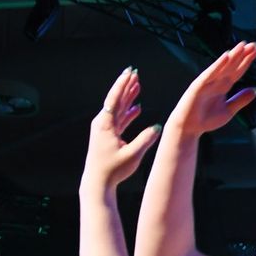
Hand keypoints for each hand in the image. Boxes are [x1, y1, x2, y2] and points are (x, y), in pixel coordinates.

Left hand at [83, 67, 162, 190]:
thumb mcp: (133, 155)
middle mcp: (103, 124)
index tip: (131, 72)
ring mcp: (105, 130)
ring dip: (128, 98)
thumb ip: (146, 140)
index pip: (115, 99)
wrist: (98, 183)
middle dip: (126, 86)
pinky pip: (120, 120)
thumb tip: (157, 127)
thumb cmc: (113, 170)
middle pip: (116, 100)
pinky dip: (128, 113)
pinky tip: (137, 108)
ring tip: (137, 86)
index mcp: (105, 124)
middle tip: (135, 73)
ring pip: (118, 109)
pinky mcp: (108, 137)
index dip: (123, 85)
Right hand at [169, 43, 255, 136]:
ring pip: (223, 67)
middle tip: (255, 45)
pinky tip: (226, 56)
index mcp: (224, 86)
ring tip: (243, 45)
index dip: (247, 61)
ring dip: (233, 56)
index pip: (238, 71)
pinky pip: (210, 74)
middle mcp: (217, 81)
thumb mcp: (229, 111)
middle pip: (232, 66)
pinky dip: (218, 65)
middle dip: (243, 55)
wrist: (189, 128)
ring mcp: (208, 82)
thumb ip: (241, 100)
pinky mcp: (199, 86)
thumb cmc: (206, 119)